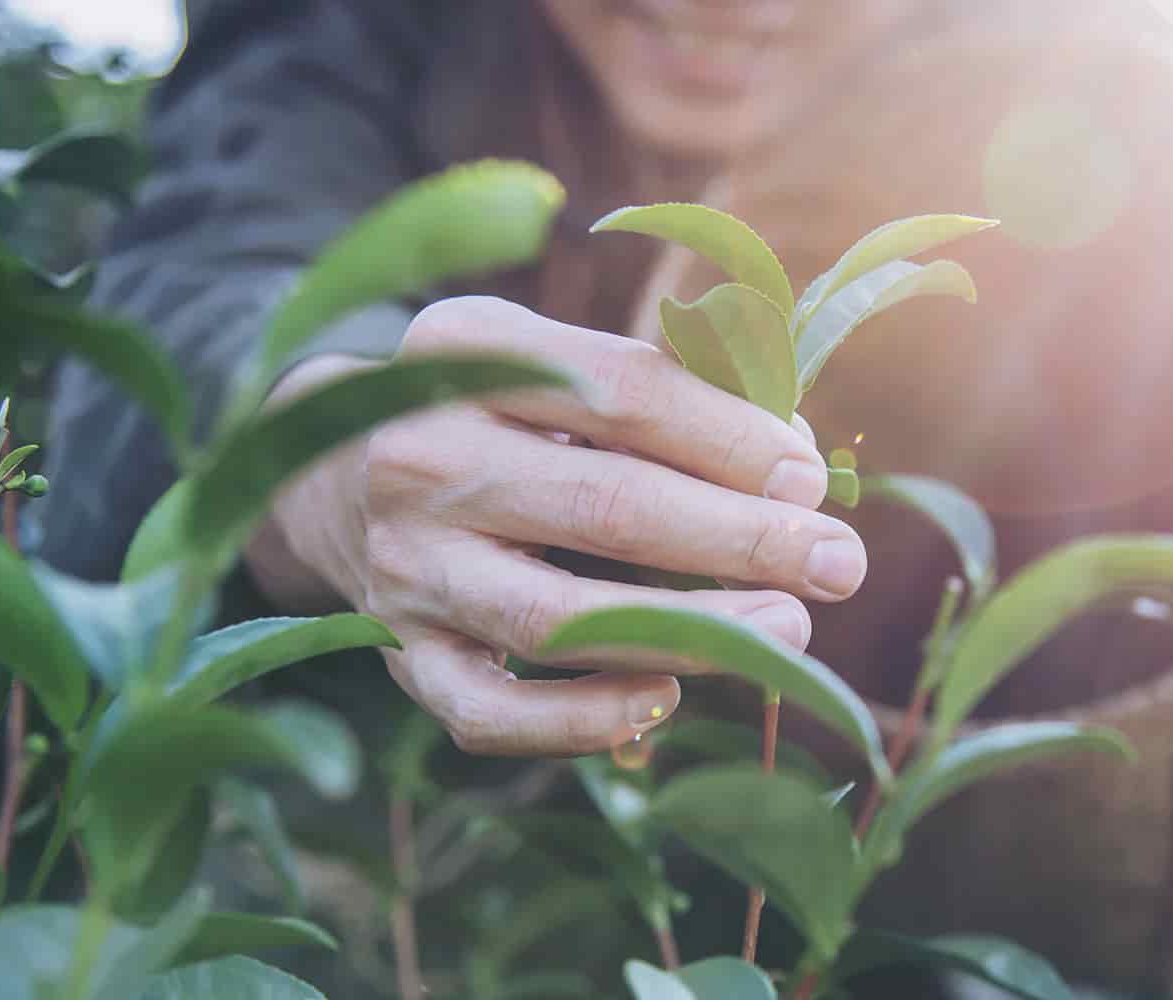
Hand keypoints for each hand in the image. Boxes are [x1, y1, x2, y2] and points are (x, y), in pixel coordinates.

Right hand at [246, 296, 867, 755]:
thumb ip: (669, 390)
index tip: (810, 478)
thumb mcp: (554, 359)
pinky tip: (666, 700)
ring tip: (788, 632)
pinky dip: (581, 718)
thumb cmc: (496, 414)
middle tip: (839, 564)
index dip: (732, 439)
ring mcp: (403, 563)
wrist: (333, 475)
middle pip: (605, 503)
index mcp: (466, 349)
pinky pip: (490, 710)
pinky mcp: (397, 652)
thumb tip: (795, 462)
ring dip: (689, 631)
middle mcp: (421, 454)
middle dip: (741, 537)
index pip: (623, 392)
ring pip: (558, 618)